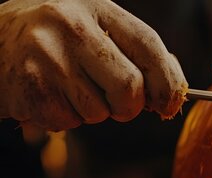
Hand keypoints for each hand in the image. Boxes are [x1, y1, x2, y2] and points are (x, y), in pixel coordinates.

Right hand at [0, 0, 187, 130]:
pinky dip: (67, 118)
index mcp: (97, 7)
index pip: (148, 45)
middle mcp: (71, 26)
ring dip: (94, 112)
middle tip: (119, 105)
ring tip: (71, 88)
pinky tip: (51, 95)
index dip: (167, 81)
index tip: (170, 103)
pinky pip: (70, 122)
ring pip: (100, 112)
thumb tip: (173, 93)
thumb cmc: (58, 39)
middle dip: (130, 107)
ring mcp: (47, 56)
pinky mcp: (30, 87)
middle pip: (129, 87)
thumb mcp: (96, 29)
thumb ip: (135, 54)